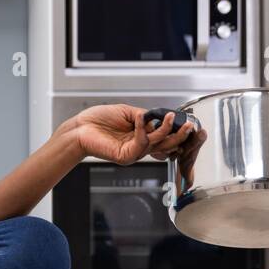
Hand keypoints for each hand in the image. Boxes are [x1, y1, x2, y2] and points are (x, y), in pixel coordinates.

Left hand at [68, 104, 198, 165]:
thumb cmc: (98, 121)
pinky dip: (143, 129)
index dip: (178, 132)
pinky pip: (140, 143)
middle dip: (180, 135)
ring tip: (170, 117)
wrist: (80, 128)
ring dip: (165, 130)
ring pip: (157, 144)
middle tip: (189, 125)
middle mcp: (140, 146)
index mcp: (142, 136)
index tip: (189, 123)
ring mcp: (134, 152)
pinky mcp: (126, 156)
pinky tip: (140, 118)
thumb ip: (147, 116)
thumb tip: (161, 118)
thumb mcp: (129, 113)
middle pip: (167, 145)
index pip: (165, 137)